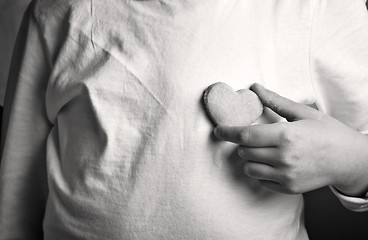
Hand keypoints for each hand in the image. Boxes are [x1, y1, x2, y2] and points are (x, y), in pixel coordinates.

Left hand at [214, 83, 367, 195]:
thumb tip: (255, 87)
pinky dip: (261, 171)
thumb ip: (276, 102)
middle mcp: (284, 158)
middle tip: (254, 137)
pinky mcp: (289, 188)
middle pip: (244, 152)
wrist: (350, 160)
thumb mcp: (304, 113)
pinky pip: (262, 181)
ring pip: (249, 168)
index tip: (218, 130)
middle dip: (243, 143)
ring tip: (264, 150)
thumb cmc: (328, 133)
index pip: (246, 135)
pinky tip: (274, 163)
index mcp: (286, 136)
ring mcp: (286, 175)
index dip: (228, 132)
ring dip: (250, 158)